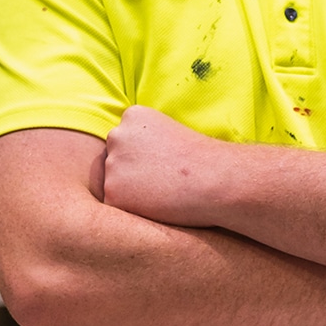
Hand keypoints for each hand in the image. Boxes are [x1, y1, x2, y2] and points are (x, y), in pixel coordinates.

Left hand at [102, 105, 224, 226]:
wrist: (213, 178)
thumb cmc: (200, 158)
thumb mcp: (169, 130)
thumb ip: (143, 139)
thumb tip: (130, 159)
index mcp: (132, 116)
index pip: (124, 139)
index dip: (144, 155)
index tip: (163, 160)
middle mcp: (117, 135)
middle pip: (114, 159)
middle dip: (131, 170)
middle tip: (161, 178)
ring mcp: (112, 164)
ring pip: (114, 182)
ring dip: (130, 190)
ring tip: (161, 190)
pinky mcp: (112, 194)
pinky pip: (116, 205)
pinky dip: (132, 209)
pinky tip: (155, 204)